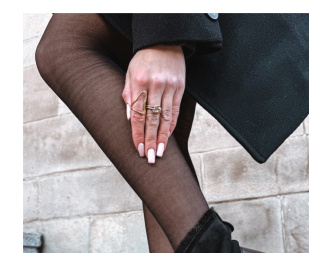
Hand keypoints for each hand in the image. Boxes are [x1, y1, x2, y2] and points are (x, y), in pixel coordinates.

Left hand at [122, 45, 185, 163]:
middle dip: (150, 140)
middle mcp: (155, 85)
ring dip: (162, 138)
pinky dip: (171, 126)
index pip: (138, 114)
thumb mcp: (129, 72)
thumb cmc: (143, 59)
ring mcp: (169, 87)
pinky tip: (167, 138)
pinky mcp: (180, 87)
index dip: (138, 134)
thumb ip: (129, 94)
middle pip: (152, 119)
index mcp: (139, 81)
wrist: (164, 39)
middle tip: (150, 158)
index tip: (138, 149)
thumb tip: (130, 119)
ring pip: (165, 118)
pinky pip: (175, 111)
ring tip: (159, 153)